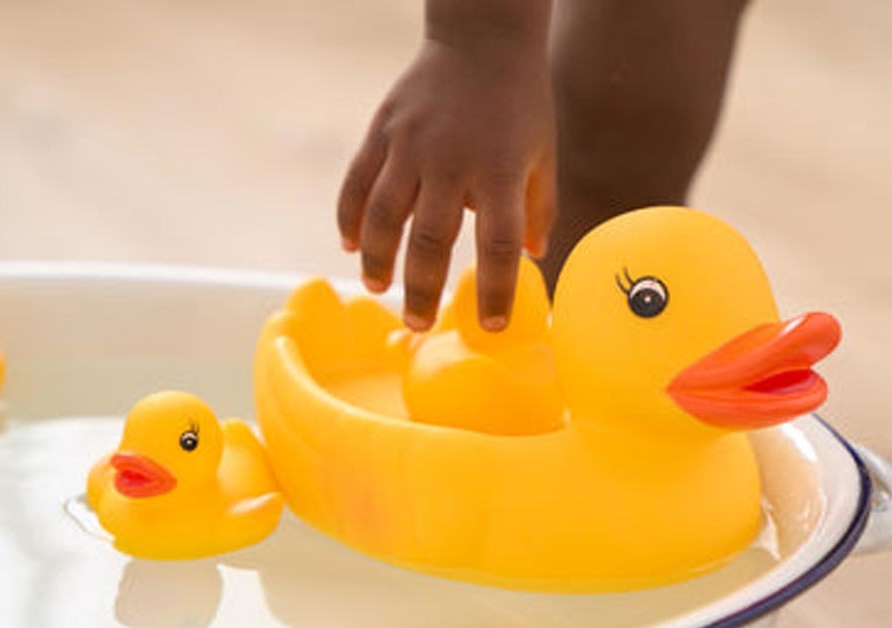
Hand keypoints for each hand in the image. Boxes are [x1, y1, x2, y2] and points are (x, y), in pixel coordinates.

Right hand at [337, 37, 555, 331]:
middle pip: (431, 239)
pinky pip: (358, 182)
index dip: (495, 291)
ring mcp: (412, 144)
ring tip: (378, 289)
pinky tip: (350, 246)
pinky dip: (350, 217)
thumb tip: (531, 258)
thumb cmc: (519, 105)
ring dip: (378, 260)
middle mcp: (453, 160)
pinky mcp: (383, 130)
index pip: (497, 244)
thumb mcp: (542, 155)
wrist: (482, 37)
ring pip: (384, 215)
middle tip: (417, 325)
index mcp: (500, 170)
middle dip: (422, 289)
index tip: (492, 326)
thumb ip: (538, 210)